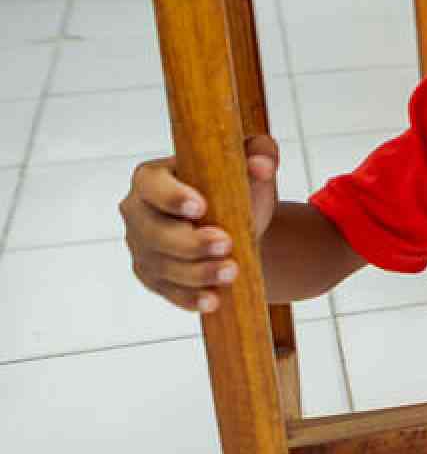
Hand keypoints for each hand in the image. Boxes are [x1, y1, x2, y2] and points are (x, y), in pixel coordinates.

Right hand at [120, 136, 279, 312]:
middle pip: (153, 231)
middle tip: (226, 243)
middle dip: (189, 242)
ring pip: (161, 265)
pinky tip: (212, 300)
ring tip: (231, 271)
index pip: (151, 185)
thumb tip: (262, 165)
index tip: (201, 206)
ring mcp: (142, 247)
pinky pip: (166, 291)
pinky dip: (189, 298)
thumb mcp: (248, 167)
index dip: (171, 197)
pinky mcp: (153, 276)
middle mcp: (138, 213)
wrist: (235, 227)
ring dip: (195, 272)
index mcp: (152, 178)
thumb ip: (258, 154)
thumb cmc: (233, 189)